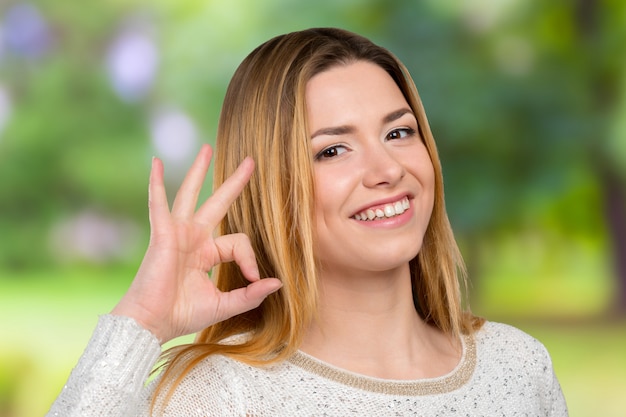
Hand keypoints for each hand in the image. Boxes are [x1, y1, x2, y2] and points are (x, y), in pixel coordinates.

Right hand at [111, 144, 281, 343]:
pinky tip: (155, 162)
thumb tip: (279, 283)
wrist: (153, 323)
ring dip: (198, 170)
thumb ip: (251, 294)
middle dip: (235, 183)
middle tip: (251, 161)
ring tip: (208, 148)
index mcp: (207, 252)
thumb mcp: (224, 304)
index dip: (250, 259)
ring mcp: (177, 233)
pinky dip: (156, 183)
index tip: (253, 278)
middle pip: (218, 202)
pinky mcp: (163, 234)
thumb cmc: (182, 314)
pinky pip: (159, 203)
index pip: (238, 242)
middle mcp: (193, 238)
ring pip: (190, 194)